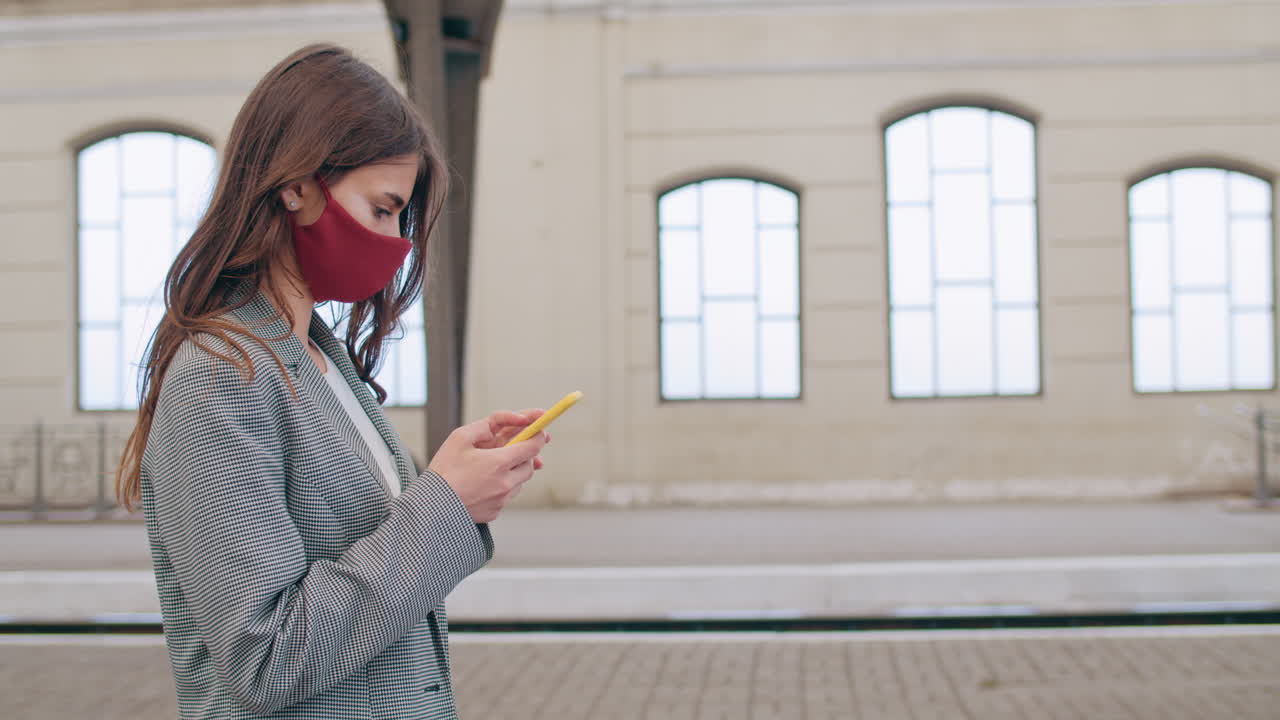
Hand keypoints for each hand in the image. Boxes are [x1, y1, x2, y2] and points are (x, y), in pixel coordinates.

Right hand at [427, 410, 550, 523]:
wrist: (430, 506)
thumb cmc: (443, 470)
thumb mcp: (460, 437)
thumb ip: (487, 425)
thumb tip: (510, 422)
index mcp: (499, 463)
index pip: (533, 446)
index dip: (538, 435)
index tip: (539, 429)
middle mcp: (505, 483)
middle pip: (530, 464)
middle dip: (526, 453)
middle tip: (516, 445)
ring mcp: (502, 500)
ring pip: (520, 481)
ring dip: (514, 470)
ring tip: (493, 465)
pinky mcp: (496, 512)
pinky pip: (508, 495)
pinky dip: (503, 486)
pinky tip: (485, 482)